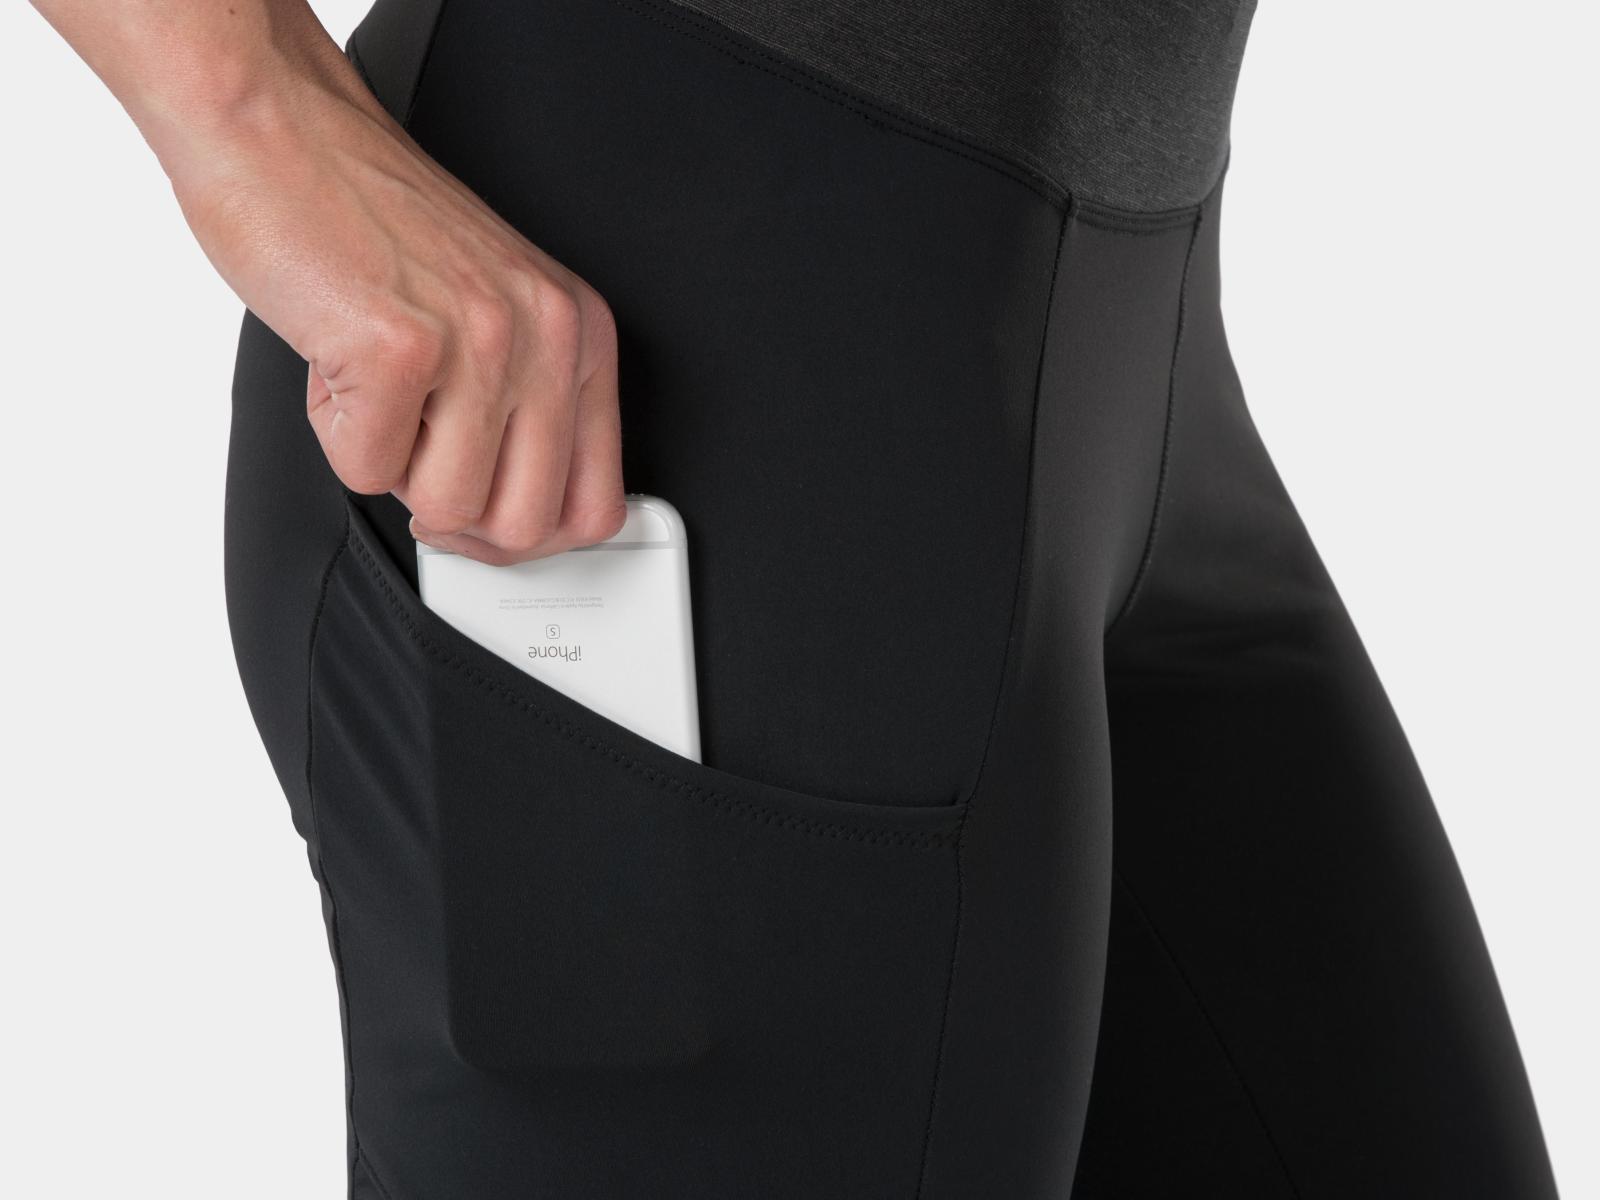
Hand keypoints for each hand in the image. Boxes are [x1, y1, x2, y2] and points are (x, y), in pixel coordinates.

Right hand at [166, 38, 625, 562]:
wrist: (280, 131)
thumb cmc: (368, 219)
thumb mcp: (492, 309)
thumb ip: (524, 404)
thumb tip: (511, 518)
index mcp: (577, 330)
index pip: (597, 503)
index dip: (530, 538)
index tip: (485, 519)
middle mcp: (545, 335)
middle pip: (523, 525)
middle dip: (456, 518)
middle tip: (415, 462)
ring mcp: (479, 342)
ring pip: (449, 507)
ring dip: (392, 467)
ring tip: (376, 387)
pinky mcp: (400, 348)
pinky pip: (368, 472)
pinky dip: (336, 432)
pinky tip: (339, 362)